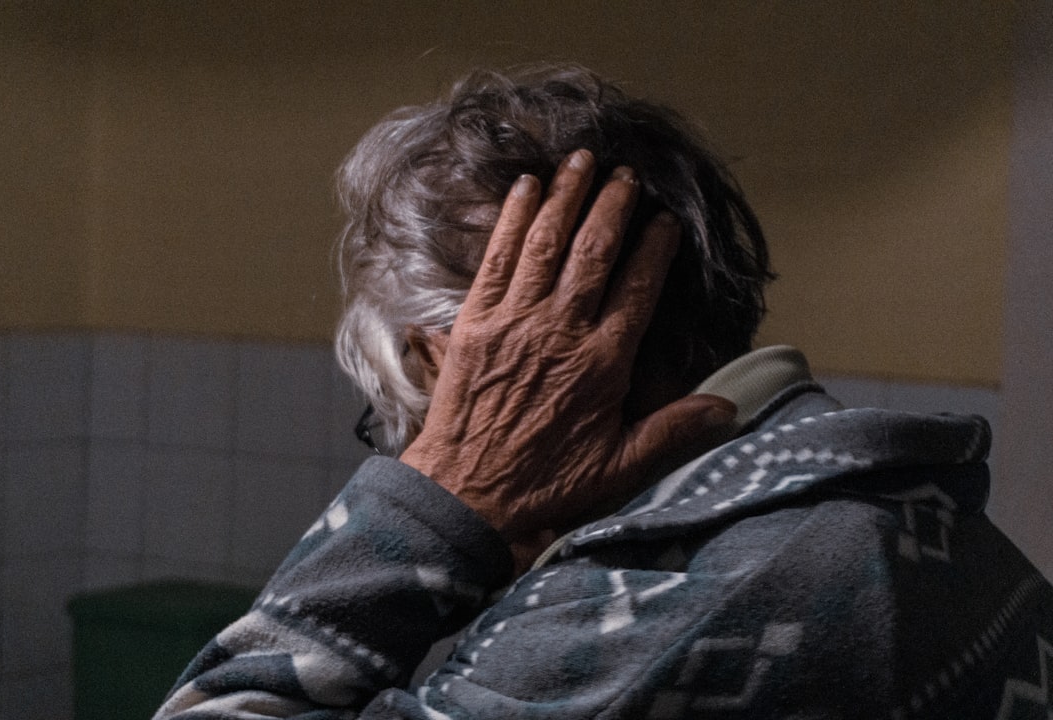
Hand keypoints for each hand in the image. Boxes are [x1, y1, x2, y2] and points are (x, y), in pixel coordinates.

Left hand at [399, 150, 734, 569]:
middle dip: (612, 207)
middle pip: (594, 253)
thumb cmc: (544, 482)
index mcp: (602, 363)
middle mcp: (561, 331)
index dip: (653, 249)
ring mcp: (515, 321)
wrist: (465, 493)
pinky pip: (498, 259)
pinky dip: (512, 220)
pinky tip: (524, 188)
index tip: (664, 221)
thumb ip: (672, 431)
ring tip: (582, 161)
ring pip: (547, 244)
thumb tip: (728, 407)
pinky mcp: (476, 321)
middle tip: (626, 175)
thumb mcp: (618, 468)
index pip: (638, 289)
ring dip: (566, 198)